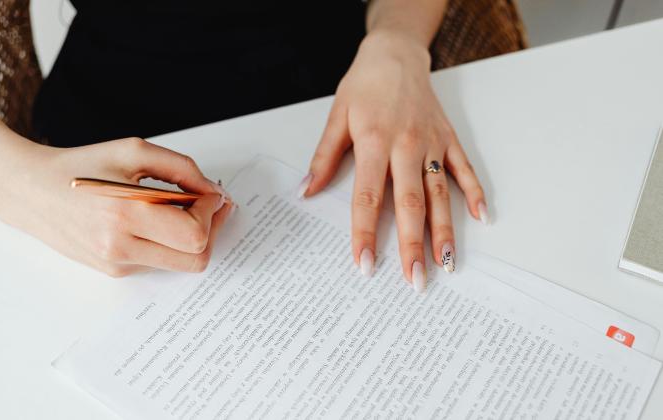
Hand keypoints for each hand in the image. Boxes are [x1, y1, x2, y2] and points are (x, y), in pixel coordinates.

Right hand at [0, 137, 231, 276]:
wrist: (31, 190)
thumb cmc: (82, 166)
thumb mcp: (134, 151)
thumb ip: (182, 169)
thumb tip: (213, 192)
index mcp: (125, 214)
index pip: (194, 234)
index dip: (212, 212)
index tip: (210, 193)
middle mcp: (120, 247)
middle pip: (195, 258)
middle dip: (211, 230)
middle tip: (211, 206)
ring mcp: (116, 264)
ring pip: (181, 264)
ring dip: (192, 238)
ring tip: (182, 210)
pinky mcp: (113, 271)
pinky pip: (159, 262)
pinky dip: (168, 243)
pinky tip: (156, 221)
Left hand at [302, 31, 487, 290]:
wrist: (395, 54)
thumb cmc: (364, 85)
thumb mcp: (336, 117)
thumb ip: (324, 158)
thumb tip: (307, 192)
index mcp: (375, 143)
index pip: (368, 198)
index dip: (365, 234)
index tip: (365, 265)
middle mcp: (406, 147)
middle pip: (410, 204)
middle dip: (412, 245)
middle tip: (415, 280)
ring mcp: (431, 143)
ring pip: (440, 194)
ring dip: (445, 230)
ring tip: (447, 263)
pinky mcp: (448, 139)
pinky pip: (464, 169)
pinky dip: (475, 193)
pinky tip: (483, 218)